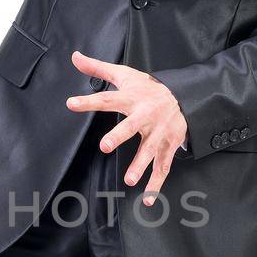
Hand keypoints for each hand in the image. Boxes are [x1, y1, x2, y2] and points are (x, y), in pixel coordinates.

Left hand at [65, 49, 186, 203]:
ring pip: (150, 150)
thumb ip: (97, 68)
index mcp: (132, 98)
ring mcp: (159, 133)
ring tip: (129, 179)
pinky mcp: (169, 146)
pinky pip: (163, 167)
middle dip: (119, 136)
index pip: (107, 98)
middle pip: (131, 126)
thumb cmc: (148, 87)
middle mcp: (146, 116)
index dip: (89, 101)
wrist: (185, 96)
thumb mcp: (125, 74)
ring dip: (140, 165)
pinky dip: (156, 185)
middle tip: (104, 146)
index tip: (71, 103)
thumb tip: (74, 56)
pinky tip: (148, 200)